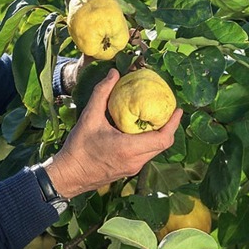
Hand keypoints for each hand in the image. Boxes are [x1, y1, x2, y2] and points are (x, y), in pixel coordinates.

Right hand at [43, 69, 181, 197]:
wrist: (69, 175)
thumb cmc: (78, 147)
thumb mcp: (89, 117)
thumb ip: (102, 93)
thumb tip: (114, 73)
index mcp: (129, 148)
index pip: (162, 139)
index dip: (174, 124)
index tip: (178, 110)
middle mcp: (135, 161)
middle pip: (162, 145)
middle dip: (169, 128)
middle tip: (169, 110)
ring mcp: (133, 168)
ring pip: (154, 151)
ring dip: (159, 135)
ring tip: (157, 118)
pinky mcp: (128, 170)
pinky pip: (145, 155)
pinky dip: (148, 142)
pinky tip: (141, 131)